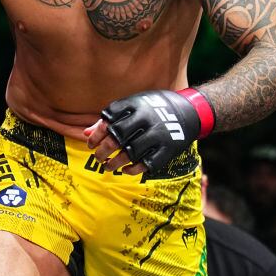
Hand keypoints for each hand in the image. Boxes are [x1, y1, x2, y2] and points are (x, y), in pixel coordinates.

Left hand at [84, 88, 214, 173]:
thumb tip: (85, 134)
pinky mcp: (167, 149)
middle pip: (117, 138)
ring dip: (114, 163)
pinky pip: (147, 164)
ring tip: (107, 166)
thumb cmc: (154, 108)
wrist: (190, 111)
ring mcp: (158, 135)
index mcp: (136, 105)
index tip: (90, 144)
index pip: (109, 120)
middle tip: (97, 157)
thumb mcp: (133, 106)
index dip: (96, 134)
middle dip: (103, 151)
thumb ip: (110, 119)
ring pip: (130, 154)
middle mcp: (146, 119)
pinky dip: (133, 169)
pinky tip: (124, 170)